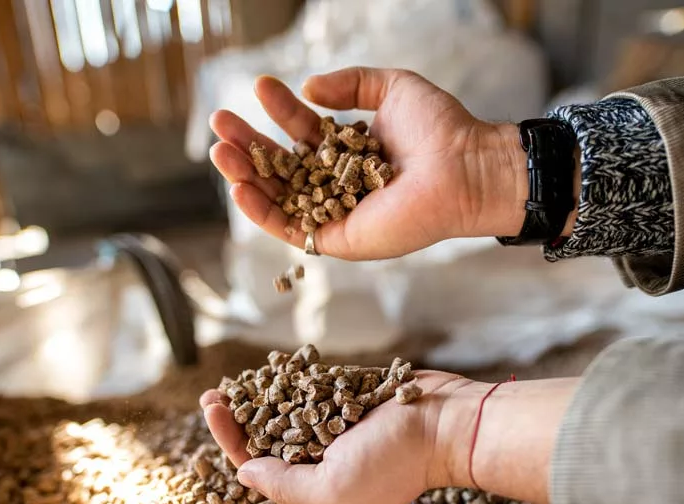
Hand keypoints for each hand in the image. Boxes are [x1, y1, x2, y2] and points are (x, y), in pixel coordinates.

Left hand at [200, 372, 580, 503]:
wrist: (448, 422)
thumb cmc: (394, 461)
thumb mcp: (331, 488)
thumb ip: (283, 485)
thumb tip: (242, 473)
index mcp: (317, 491)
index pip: (260, 469)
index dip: (231, 440)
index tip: (213, 409)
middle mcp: (324, 463)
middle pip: (268, 441)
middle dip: (238, 419)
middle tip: (212, 395)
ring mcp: (339, 429)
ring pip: (288, 413)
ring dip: (258, 398)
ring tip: (232, 383)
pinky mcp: (353, 400)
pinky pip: (315, 391)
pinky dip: (292, 383)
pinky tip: (269, 372)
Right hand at [208, 67, 529, 260]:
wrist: (463, 167)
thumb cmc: (439, 129)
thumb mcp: (391, 88)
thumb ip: (349, 84)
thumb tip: (308, 89)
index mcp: (349, 152)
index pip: (301, 133)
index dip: (278, 111)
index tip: (260, 87)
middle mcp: (338, 185)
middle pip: (281, 166)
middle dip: (248, 144)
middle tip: (220, 121)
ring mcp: (335, 214)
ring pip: (278, 198)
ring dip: (244, 176)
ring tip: (219, 151)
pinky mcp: (338, 240)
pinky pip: (290, 230)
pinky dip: (261, 212)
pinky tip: (239, 188)